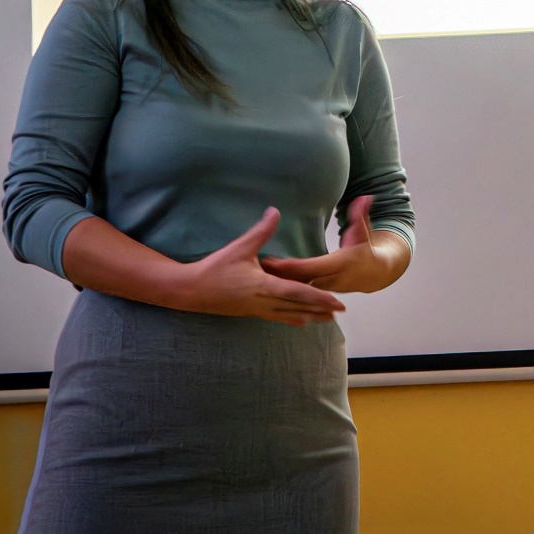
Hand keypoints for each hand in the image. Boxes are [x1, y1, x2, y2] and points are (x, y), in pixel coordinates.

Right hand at [168, 207, 345, 325]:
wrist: (192, 291)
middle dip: (320, 309)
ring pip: (289, 314)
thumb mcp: (240, 247)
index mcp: (264, 286)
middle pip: (298, 307)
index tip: (336, 302)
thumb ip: (261, 231)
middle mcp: (264, 301)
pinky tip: (301, 322)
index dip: (319, 297)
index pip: (298, 293)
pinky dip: (292, 318)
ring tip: (327, 319)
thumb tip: (275, 211)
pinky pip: (277, 317)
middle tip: (340, 311)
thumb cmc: (216, 268)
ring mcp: (258, 309)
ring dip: (310, 316)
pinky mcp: (251, 312)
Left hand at [260, 195, 410, 293]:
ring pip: (297, 293)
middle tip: (251, 270)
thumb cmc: (364, 247)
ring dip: (276, 288)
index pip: (310, 267)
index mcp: (340, 264)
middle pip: (299, 282)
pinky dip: (282, 294)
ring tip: (251, 281)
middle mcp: (332, 280)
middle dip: (276, 279)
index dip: (289, 266)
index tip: (269, 261)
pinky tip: (264, 291)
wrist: (374, 273)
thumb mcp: (363, 229)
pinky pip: (299, 298)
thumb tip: (365, 197)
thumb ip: (360, 214)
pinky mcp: (320, 296)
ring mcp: (326, 291)